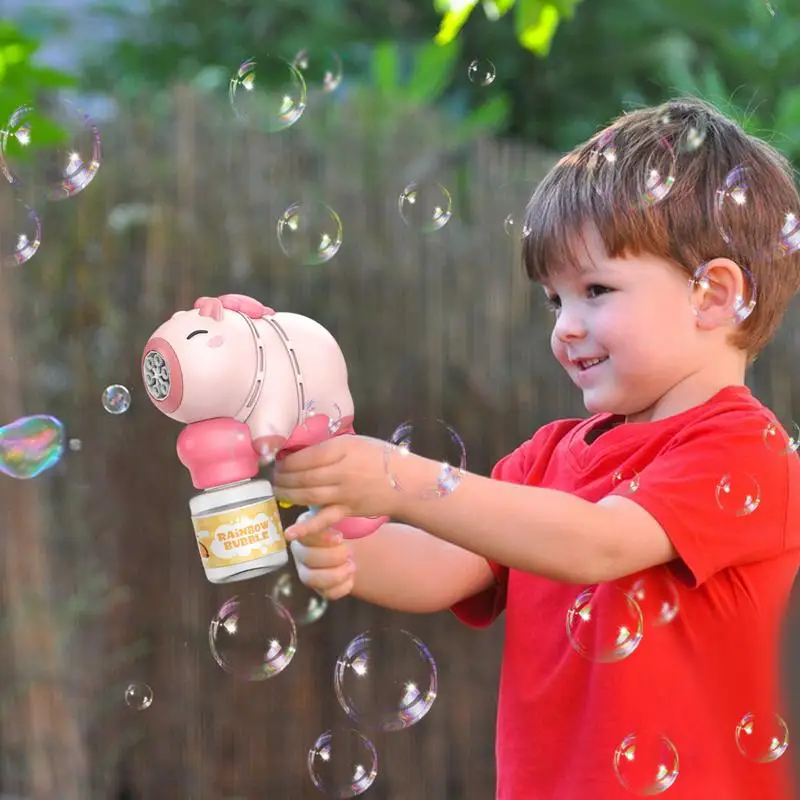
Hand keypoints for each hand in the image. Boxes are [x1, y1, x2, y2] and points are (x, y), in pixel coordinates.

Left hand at [274, 435, 401, 527]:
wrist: (407, 482)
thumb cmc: (381, 457)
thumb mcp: (356, 442)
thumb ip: (330, 446)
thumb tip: (301, 451)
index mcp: (342, 449)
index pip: (306, 456)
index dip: (287, 460)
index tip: (279, 460)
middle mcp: (341, 471)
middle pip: (303, 476)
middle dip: (283, 477)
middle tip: (274, 476)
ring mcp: (343, 493)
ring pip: (307, 495)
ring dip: (287, 494)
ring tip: (278, 491)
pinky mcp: (346, 511)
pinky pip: (323, 520)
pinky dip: (306, 528)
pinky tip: (289, 533)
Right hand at [289, 516, 355, 600]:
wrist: (355, 544)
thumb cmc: (345, 527)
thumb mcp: (340, 516)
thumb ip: (334, 512)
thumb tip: (332, 502)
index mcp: (304, 532)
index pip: (304, 535)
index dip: (321, 538)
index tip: (340, 537)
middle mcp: (300, 552)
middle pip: (307, 558)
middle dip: (331, 556)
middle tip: (349, 551)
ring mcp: (307, 571)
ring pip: (311, 579)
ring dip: (335, 574)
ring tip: (352, 566)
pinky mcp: (319, 588)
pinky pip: (326, 593)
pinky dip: (341, 588)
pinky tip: (352, 579)